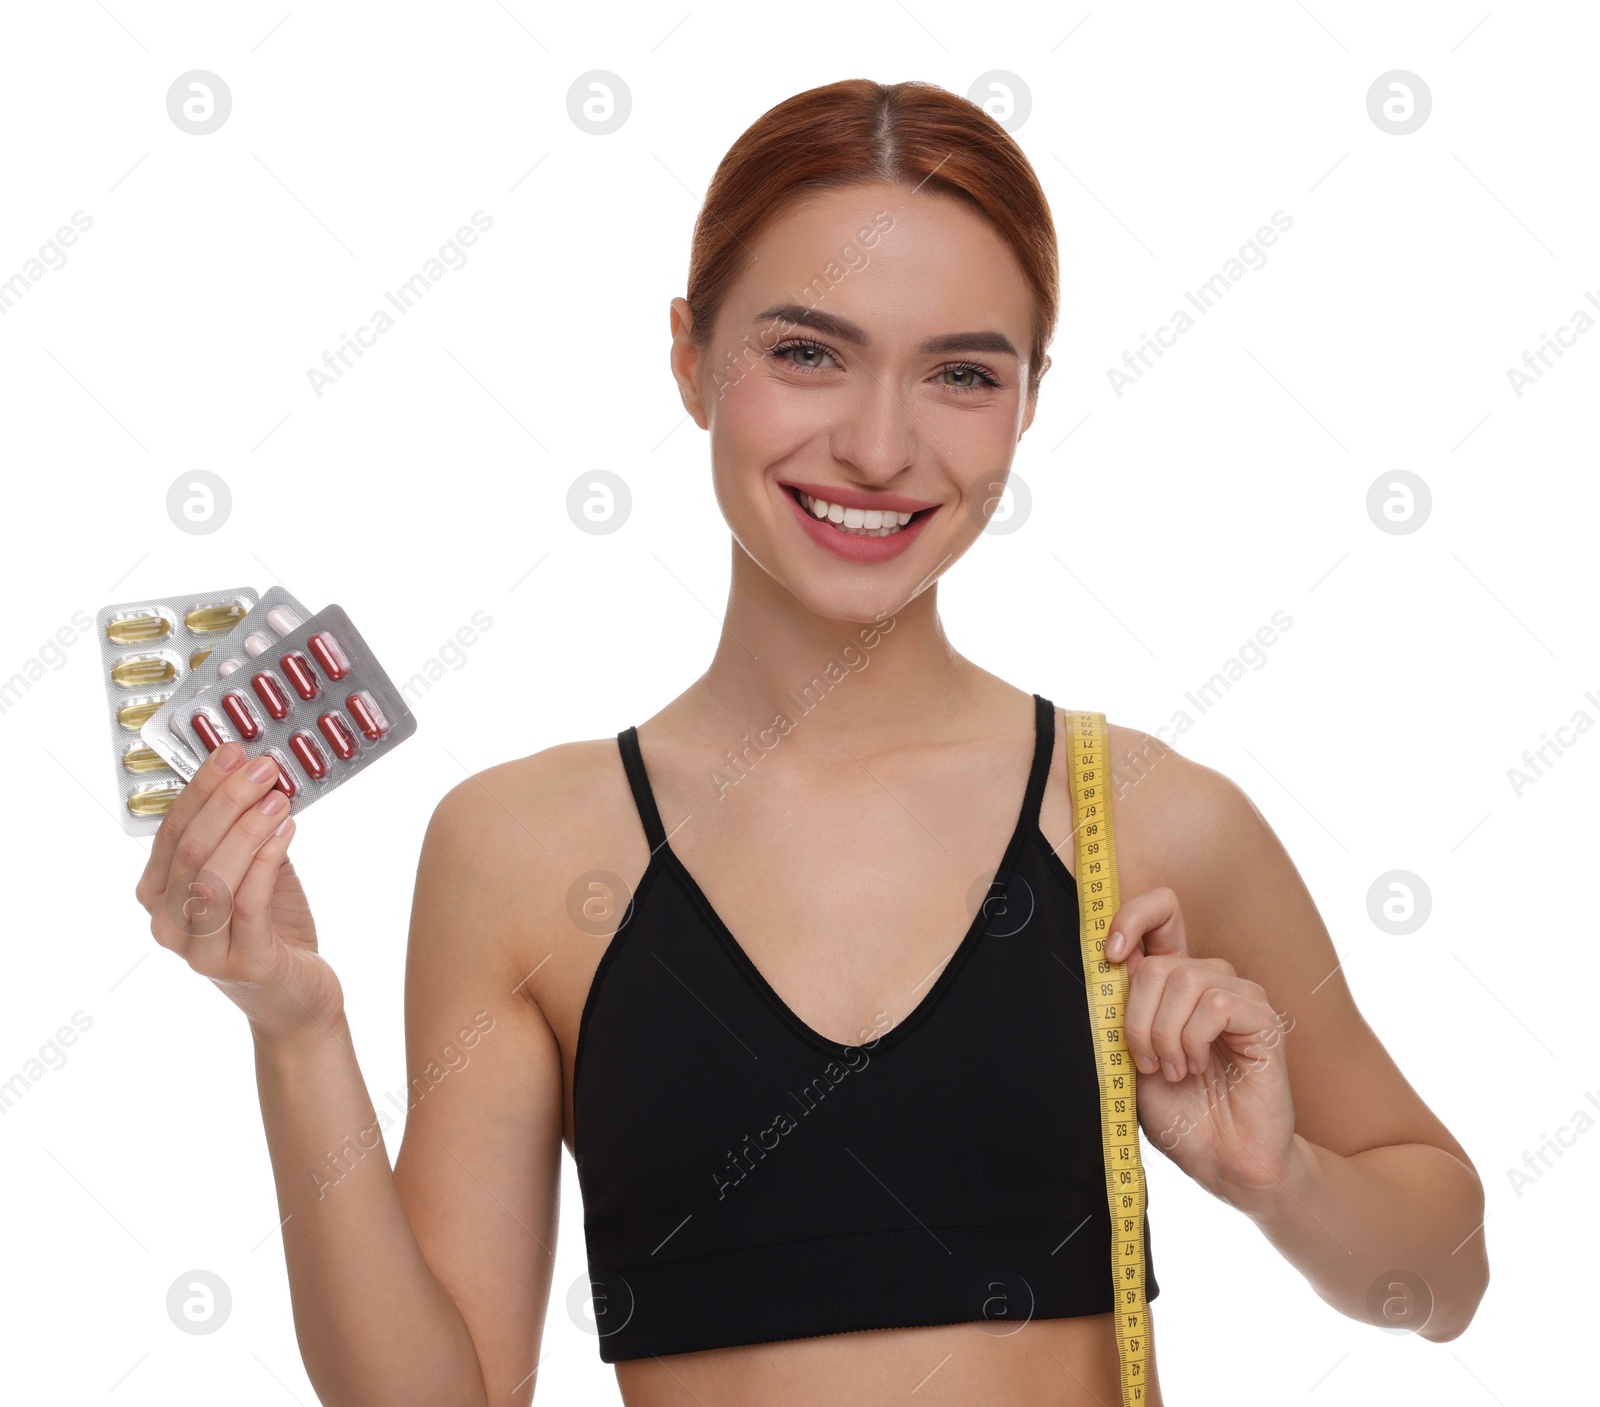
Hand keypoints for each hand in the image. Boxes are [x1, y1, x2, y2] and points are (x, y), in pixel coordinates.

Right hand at [135, 741, 343, 1042]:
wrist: (296, 997)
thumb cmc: (270, 928)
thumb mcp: (253, 872)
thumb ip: (246, 833)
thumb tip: (258, 776)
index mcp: (160, 895)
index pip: (173, 830)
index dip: (202, 787)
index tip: (233, 750)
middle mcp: (168, 923)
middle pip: (191, 848)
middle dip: (227, 800)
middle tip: (262, 768)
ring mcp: (201, 949)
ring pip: (214, 875)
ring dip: (248, 827)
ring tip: (279, 796)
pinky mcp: (242, 964)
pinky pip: (248, 902)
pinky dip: (266, 859)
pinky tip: (287, 830)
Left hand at [1106, 886, 1296, 1203]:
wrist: (1221, 1161)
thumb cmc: (1179, 1113)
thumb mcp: (1130, 1059)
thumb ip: (1118, 1014)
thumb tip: (1102, 968)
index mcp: (1174, 983)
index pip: (1162, 914)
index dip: (1133, 917)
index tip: (1111, 954)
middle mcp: (1209, 980)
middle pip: (1158, 963)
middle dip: (1137, 1019)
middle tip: (1148, 1062)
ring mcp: (1239, 996)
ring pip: (1186, 978)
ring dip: (1165, 1034)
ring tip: (1174, 1070)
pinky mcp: (1262, 1019)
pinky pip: (1216, 1003)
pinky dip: (1194, 1039)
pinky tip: (1198, 1067)